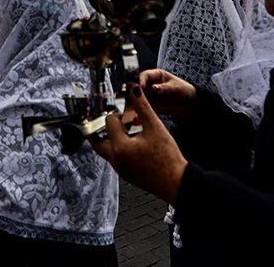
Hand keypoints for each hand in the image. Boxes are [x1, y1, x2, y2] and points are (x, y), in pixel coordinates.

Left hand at [91, 83, 187, 204]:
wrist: (176, 183)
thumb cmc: (168, 159)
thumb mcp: (155, 127)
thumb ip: (142, 107)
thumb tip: (134, 91)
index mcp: (120, 147)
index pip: (109, 122)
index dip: (117, 113)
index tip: (126, 112)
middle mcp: (116, 160)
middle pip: (97, 140)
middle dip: (101, 127)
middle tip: (109, 118)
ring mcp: (120, 169)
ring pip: (106, 149)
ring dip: (110, 137)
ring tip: (124, 128)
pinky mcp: (126, 174)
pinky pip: (115, 158)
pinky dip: (118, 147)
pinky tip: (132, 142)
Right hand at [138, 69, 197, 117]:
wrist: (189, 104)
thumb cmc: (183, 90)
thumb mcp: (175, 88)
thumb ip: (164, 88)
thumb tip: (153, 88)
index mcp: (156, 75)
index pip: (144, 75)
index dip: (140, 81)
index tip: (140, 87)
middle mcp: (150, 84)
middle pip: (138, 87)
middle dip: (135, 92)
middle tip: (135, 98)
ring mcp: (149, 95)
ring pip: (138, 98)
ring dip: (137, 102)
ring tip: (138, 107)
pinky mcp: (150, 105)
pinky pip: (142, 107)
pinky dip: (141, 110)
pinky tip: (140, 113)